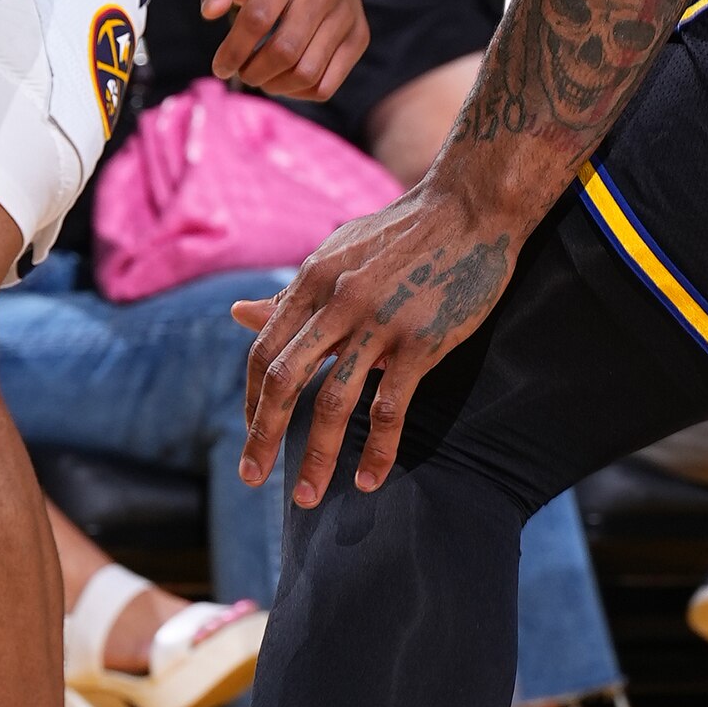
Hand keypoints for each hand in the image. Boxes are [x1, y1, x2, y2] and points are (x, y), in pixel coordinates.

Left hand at [200, 0, 366, 99]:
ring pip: (307, 73)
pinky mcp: (359, 36)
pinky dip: (298, 92)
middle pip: (285, 51)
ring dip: (275, 85)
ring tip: (259, 76)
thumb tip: (210, 12)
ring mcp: (347, 15)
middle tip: (241, 72)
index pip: (258, 18)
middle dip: (253, 71)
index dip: (234, 50)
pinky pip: (327, 84)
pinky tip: (282, 80)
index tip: (220, 66)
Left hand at [231, 171, 522, 503]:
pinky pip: (390, 407)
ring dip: (315, 457)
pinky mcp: (422, 342)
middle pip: (285, 381)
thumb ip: (290, 293)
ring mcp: (379, 323)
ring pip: (333, 403)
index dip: (254, 400)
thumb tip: (237, 313)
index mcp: (311, 281)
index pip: (266, 352)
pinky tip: (368, 480)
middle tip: (252, 478)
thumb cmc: (400, 233)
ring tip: (306, 498)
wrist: (470, 208)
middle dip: (264, 436)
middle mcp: (337, 302)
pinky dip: (376, 450)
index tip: (252, 437)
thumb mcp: (334, 253)